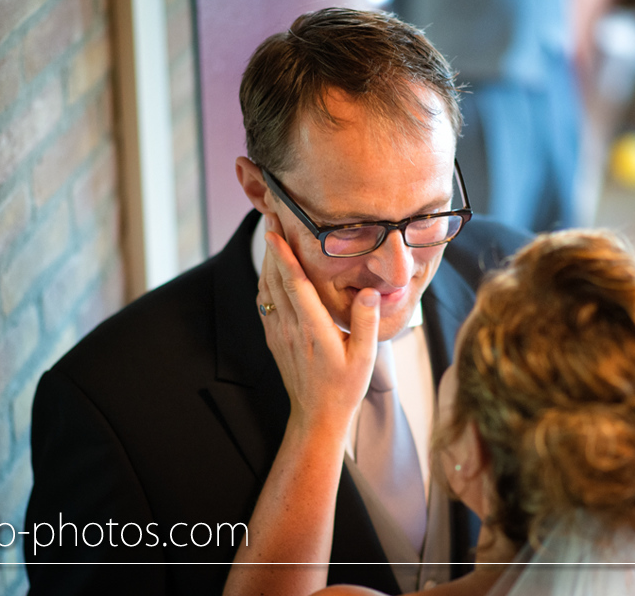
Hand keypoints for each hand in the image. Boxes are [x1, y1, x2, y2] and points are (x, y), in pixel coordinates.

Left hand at [257, 231, 380, 437]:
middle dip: (273, 247)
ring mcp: (279, 333)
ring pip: (266, 289)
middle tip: (272, 217)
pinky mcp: (274, 339)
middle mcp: (291, 328)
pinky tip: (271, 271)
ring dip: (267, 261)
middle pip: (276, 279)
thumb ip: (365, 323)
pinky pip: (265, 303)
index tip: (275, 232)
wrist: (317, 416)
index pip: (295, 285)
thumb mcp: (364, 358)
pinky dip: (265, 281)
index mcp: (314, 329)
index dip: (284, 256)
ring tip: (271, 236)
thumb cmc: (344, 387)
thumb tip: (369, 292)